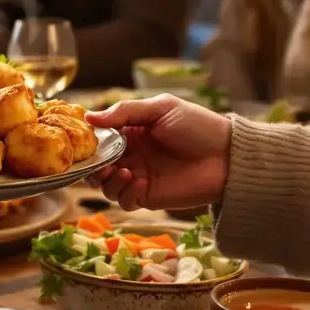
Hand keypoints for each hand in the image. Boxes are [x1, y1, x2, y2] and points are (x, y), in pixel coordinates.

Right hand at [83, 94, 231, 211]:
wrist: (227, 156)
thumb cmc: (197, 126)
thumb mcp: (161, 108)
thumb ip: (124, 111)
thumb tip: (88, 117)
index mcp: (131, 133)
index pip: (99, 140)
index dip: (89, 143)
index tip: (82, 143)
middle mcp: (131, 156)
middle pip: (97, 166)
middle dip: (93, 167)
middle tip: (100, 164)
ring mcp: (138, 177)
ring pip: (106, 186)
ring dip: (108, 181)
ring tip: (124, 172)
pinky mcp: (148, 197)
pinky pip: (125, 201)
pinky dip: (125, 193)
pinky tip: (139, 181)